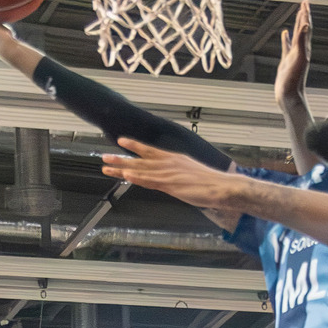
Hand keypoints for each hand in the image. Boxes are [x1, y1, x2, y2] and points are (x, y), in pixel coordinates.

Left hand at [101, 138, 237, 209]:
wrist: (222, 187)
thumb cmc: (211, 183)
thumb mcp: (192, 173)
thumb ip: (179, 174)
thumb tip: (173, 179)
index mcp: (175, 159)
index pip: (150, 150)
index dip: (135, 146)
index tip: (121, 141)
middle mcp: (169, 163)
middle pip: (140, 159)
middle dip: (121, 158)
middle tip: (104, 156)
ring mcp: (168, 173)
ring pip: (140, 169)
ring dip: (121, 167)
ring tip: (106, 165)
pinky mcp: (170, 184)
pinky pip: (149, 180)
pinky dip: (136, 177)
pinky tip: (125, 174)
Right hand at [274, 0, 311, 105]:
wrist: (290, 96)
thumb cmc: (294, 79)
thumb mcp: (298, 58)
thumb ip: (301, 41)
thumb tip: (306, 25)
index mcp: (304, 48)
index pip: (306, 27)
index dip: (305, 14)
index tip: (305, 2)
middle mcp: (301, 50)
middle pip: (303, 28)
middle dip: (303, 15)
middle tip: (304, 3)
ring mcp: (293, 55)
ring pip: (296, 36)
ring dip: (296, 25)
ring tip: (297, 15)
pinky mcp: (286, 61)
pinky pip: (287, 46)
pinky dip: (286, 39)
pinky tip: (284, 34)